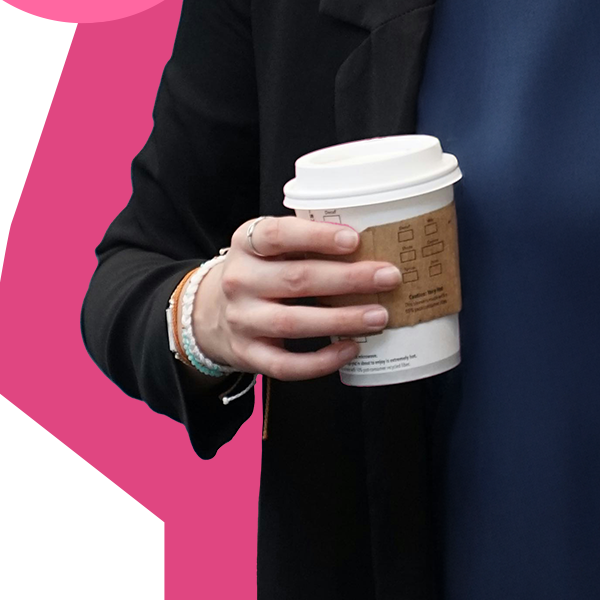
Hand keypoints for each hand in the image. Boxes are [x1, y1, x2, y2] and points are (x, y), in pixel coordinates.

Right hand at [190, 215, 402, 380]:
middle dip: (348, 279)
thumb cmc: (261, 270)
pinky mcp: (247, 354)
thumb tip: (374, 240)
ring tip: (380, 316)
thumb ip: (307, 239)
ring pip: (294, 322)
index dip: (317, 236)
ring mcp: (241, 320)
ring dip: (342, 320)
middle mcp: (240, 280)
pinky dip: (320, 361)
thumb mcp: (270, 246)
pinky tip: (350, 349)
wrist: (210, 311)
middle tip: (389, 277)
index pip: (278, 234)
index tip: (354, 240)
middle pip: (296, 279)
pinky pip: (285, 365)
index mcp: (247, 243)